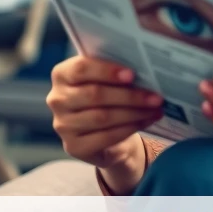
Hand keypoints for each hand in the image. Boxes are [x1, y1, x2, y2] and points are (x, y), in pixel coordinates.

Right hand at [47, 55, 163, 191]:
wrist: (101, 131)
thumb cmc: (105, 95)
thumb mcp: (105, 78)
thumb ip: (114, 70)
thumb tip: (142, 65)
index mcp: (62, 74)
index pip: (80, 69)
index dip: (107, 71)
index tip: (132, 75)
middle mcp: (57, 99)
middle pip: (94, 95)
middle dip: (129, 96)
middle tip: (155, 96)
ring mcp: (63, 125)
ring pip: (102, 117)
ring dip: (134, 113)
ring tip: (155, 109)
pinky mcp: (74, 146)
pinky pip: (105, 137)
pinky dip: (130, 128)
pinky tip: (146, 121)